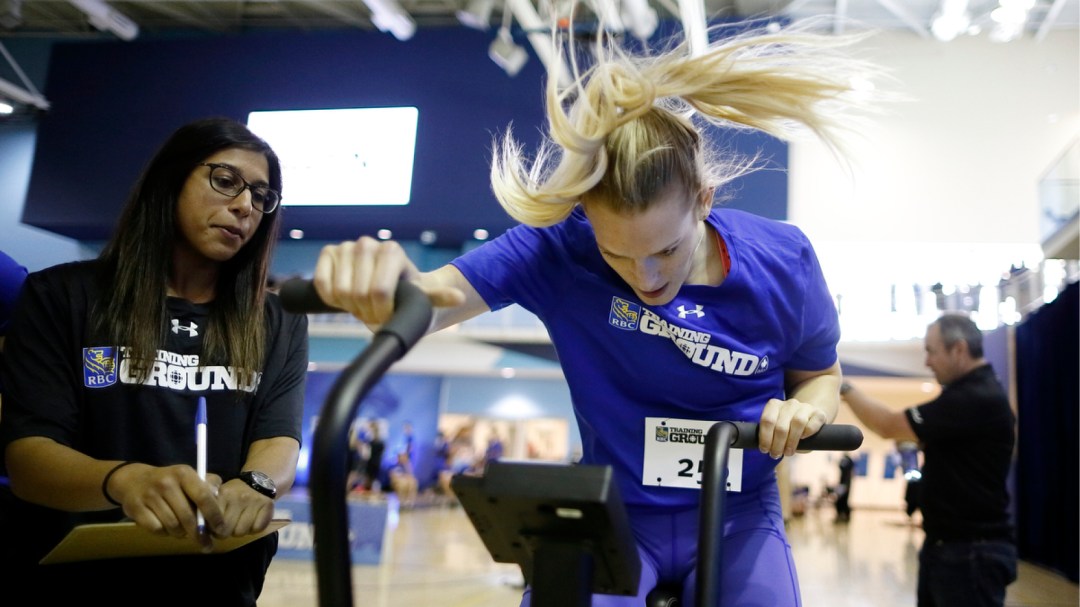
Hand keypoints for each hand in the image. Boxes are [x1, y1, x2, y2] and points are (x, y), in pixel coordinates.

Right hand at [110, 463, 223, 547]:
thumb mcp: (189, 477)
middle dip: (199, 533)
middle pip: (187, 517)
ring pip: (173, 526)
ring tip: (183, 531)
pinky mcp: (136, 508)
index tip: (221, 529)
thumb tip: (220, 502)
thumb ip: (207, 486)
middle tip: (206, 544)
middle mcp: (166, 483)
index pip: (203, 497)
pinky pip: (157, 529)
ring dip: (181, 533)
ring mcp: (149, 496)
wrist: (133, 480)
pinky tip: (166, 527)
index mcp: (183, 473)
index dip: (214, 515)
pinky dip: (165, 532)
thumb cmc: (169, 481)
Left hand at [215, 478, 275, 537]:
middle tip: (228, 526)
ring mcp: (255, 501)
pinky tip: (253, 521)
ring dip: (240, 531)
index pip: (215, 522)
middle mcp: (240, 497)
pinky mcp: (268, 506)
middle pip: (227, 531)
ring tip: (241, 522)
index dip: (213, 529)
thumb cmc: (234, 493)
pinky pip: (258, 529)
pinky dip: (254, 528)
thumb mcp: (220, 496)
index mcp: (225, 494)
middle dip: (226, 533)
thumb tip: (203, 530)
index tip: (215, 527)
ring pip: (242, 532)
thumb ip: (210, 511)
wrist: (259, 481)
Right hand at [313, 236, 464, 324]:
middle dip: (366, 312)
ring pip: (340, 291)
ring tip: (362, 304)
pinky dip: (331, 298)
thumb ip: (437, 298)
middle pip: (358, 293)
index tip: (388, 317)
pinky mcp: (328, 253)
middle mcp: (368, 243)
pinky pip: (322, 285)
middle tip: (374, 312)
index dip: (381, 313)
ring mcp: (346, 246)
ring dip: (349, 307)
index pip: (379, 292)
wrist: (387, 289)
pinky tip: (344, 297)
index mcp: (393, 251)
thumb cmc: (405, 295)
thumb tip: (458, 298)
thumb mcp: (421, 298)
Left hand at [757, 397, 828, 458]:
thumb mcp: (776, 429)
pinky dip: (807, 433)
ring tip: (788, 452)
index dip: (765, 437)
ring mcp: (805, 407)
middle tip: (776, 455)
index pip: (767, 420)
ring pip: (797, 423)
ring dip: (791, 441)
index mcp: (775, 405)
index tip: (764, 450)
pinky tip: (803, 439)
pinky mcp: (819, 414)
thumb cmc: (789, 429)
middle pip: (781, 425)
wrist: (810, 420)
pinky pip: (812, 424)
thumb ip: (769, 435)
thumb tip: (763, 448)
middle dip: (777, 444)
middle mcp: (790, 404)